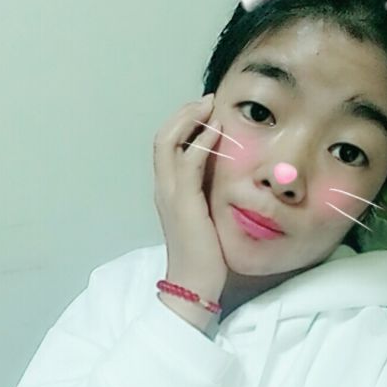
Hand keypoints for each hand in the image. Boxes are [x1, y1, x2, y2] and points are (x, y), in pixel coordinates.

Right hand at [153, 93, 226, 308]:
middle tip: (207, 101)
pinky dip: (201, 141)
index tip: (205, 110)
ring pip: (168, 143)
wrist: (194, 285)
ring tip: (209, 106)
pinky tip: (217, 130)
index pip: (166, 145)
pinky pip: (188, 162)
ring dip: (189, 119)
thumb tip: (224, 173)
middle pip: (162, 137)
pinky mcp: (183, 203)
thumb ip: (207, 193)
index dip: (182, 123)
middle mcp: (163, 188)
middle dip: (184, 114)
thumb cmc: (205, 254)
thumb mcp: (204, 215)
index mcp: (168, 191)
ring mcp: (169, 194)